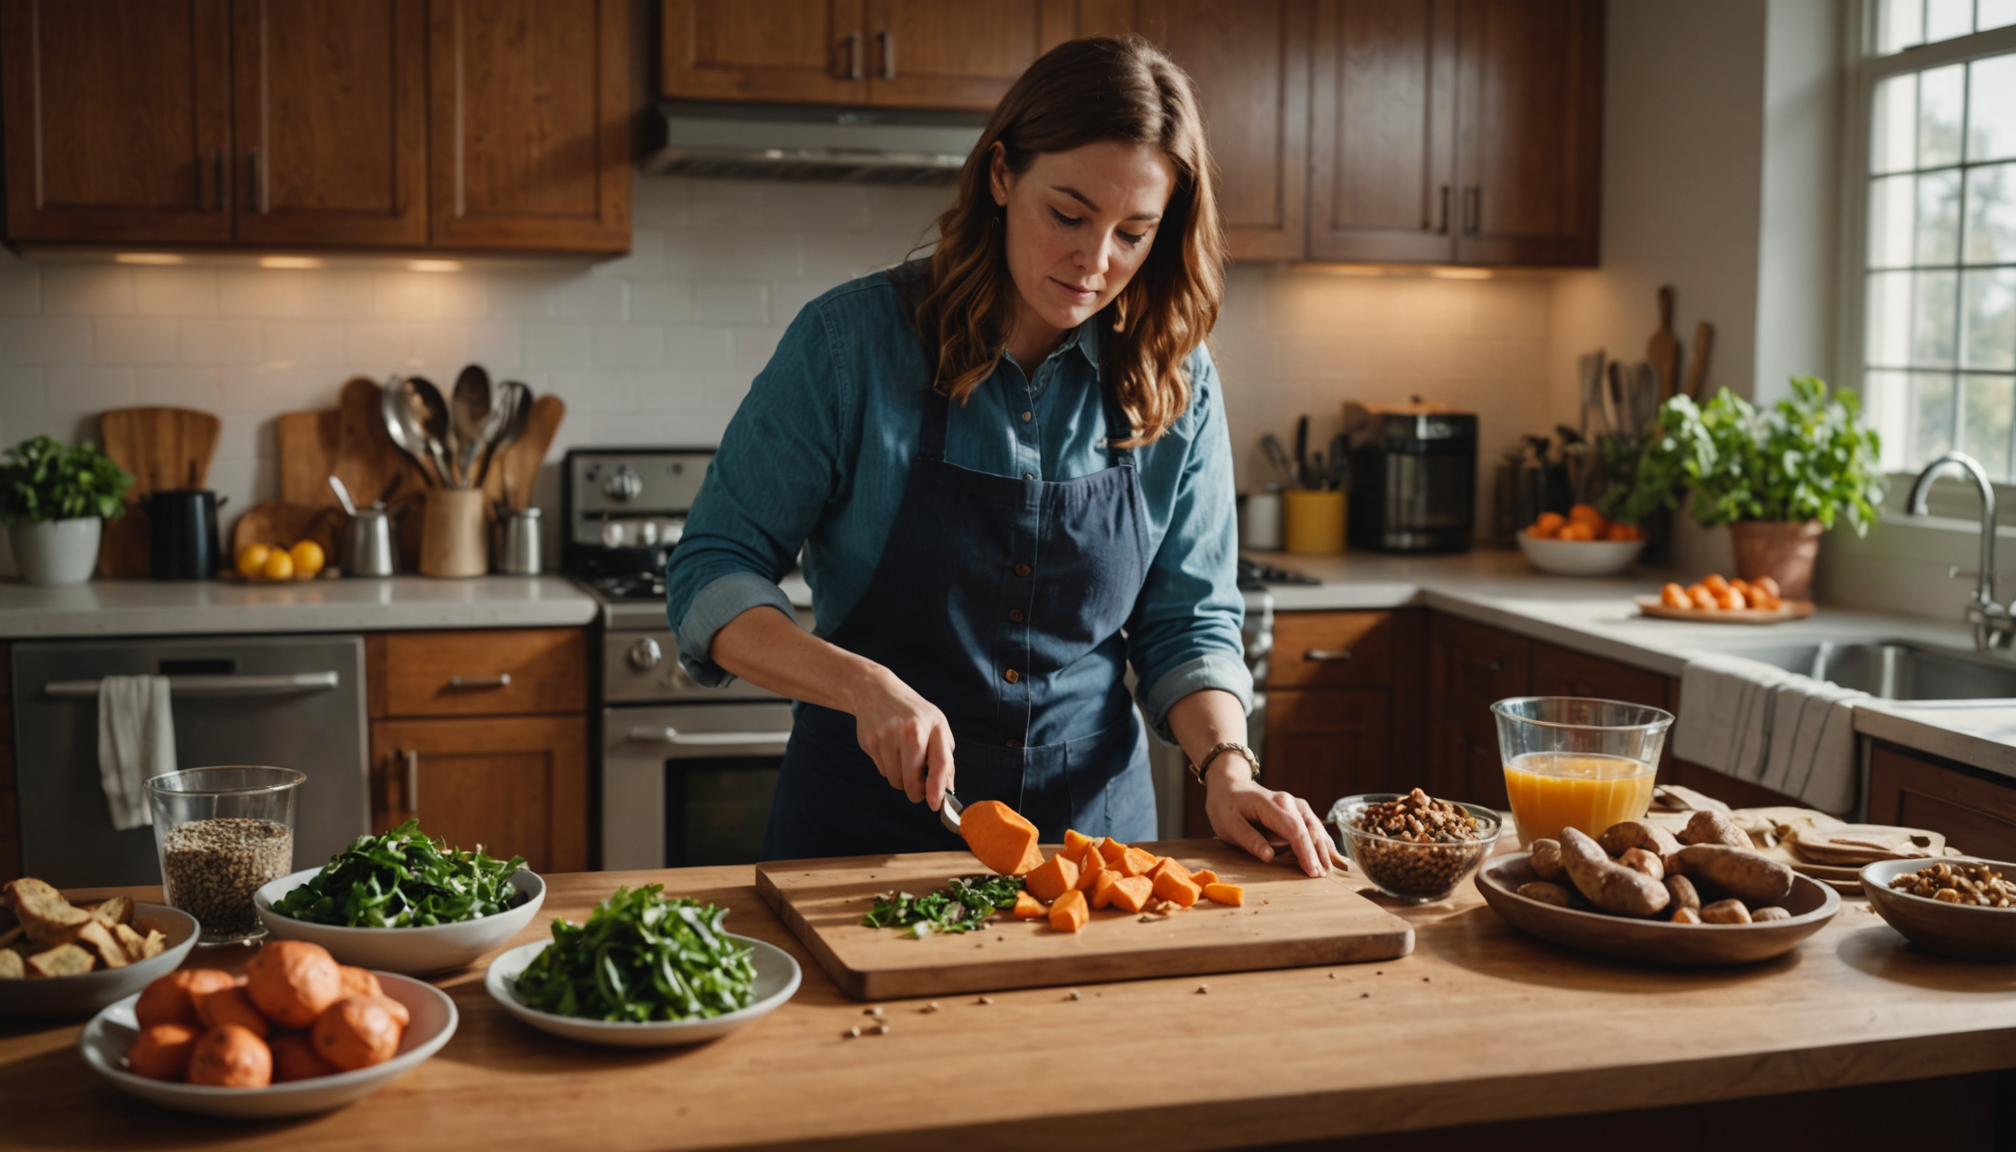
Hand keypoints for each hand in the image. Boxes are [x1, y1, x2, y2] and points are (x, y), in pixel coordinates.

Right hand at [848, 666, 956, 808]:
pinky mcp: (870, 742)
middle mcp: (910, 731)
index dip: (938, 788)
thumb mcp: (937, 726)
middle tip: (917, 788)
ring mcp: (887, 737)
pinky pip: (883, 772)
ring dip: (901, 778)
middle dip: (916, 791)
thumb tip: (948, 790)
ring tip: (902, 757)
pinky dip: (889, 768)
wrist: (876, 691)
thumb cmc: (912, 712)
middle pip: (913, 781)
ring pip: (896, 781)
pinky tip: (889, 750)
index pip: (940, 764)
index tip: (936, 804)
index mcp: (933, 727)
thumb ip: (944, 758)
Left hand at [1203, 767, 1332, 877]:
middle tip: (1321, 876)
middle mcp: (1287, 801)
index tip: (1311, 870)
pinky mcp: (1296, 809)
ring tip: (1327, 868)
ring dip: (1322, 847)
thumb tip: (1269, 856)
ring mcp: (1294, 804)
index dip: (1304, 851)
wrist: (1228, 785)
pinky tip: (1328, 852)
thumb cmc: (1226, 806)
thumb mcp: (1229, 825)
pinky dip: (1320, 839)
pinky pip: (1311, 825)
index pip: (1293, 830)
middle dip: (1316, 852)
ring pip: (1314, 826)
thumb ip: (1250, 840)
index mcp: (1271, 805)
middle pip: (1308, 829)